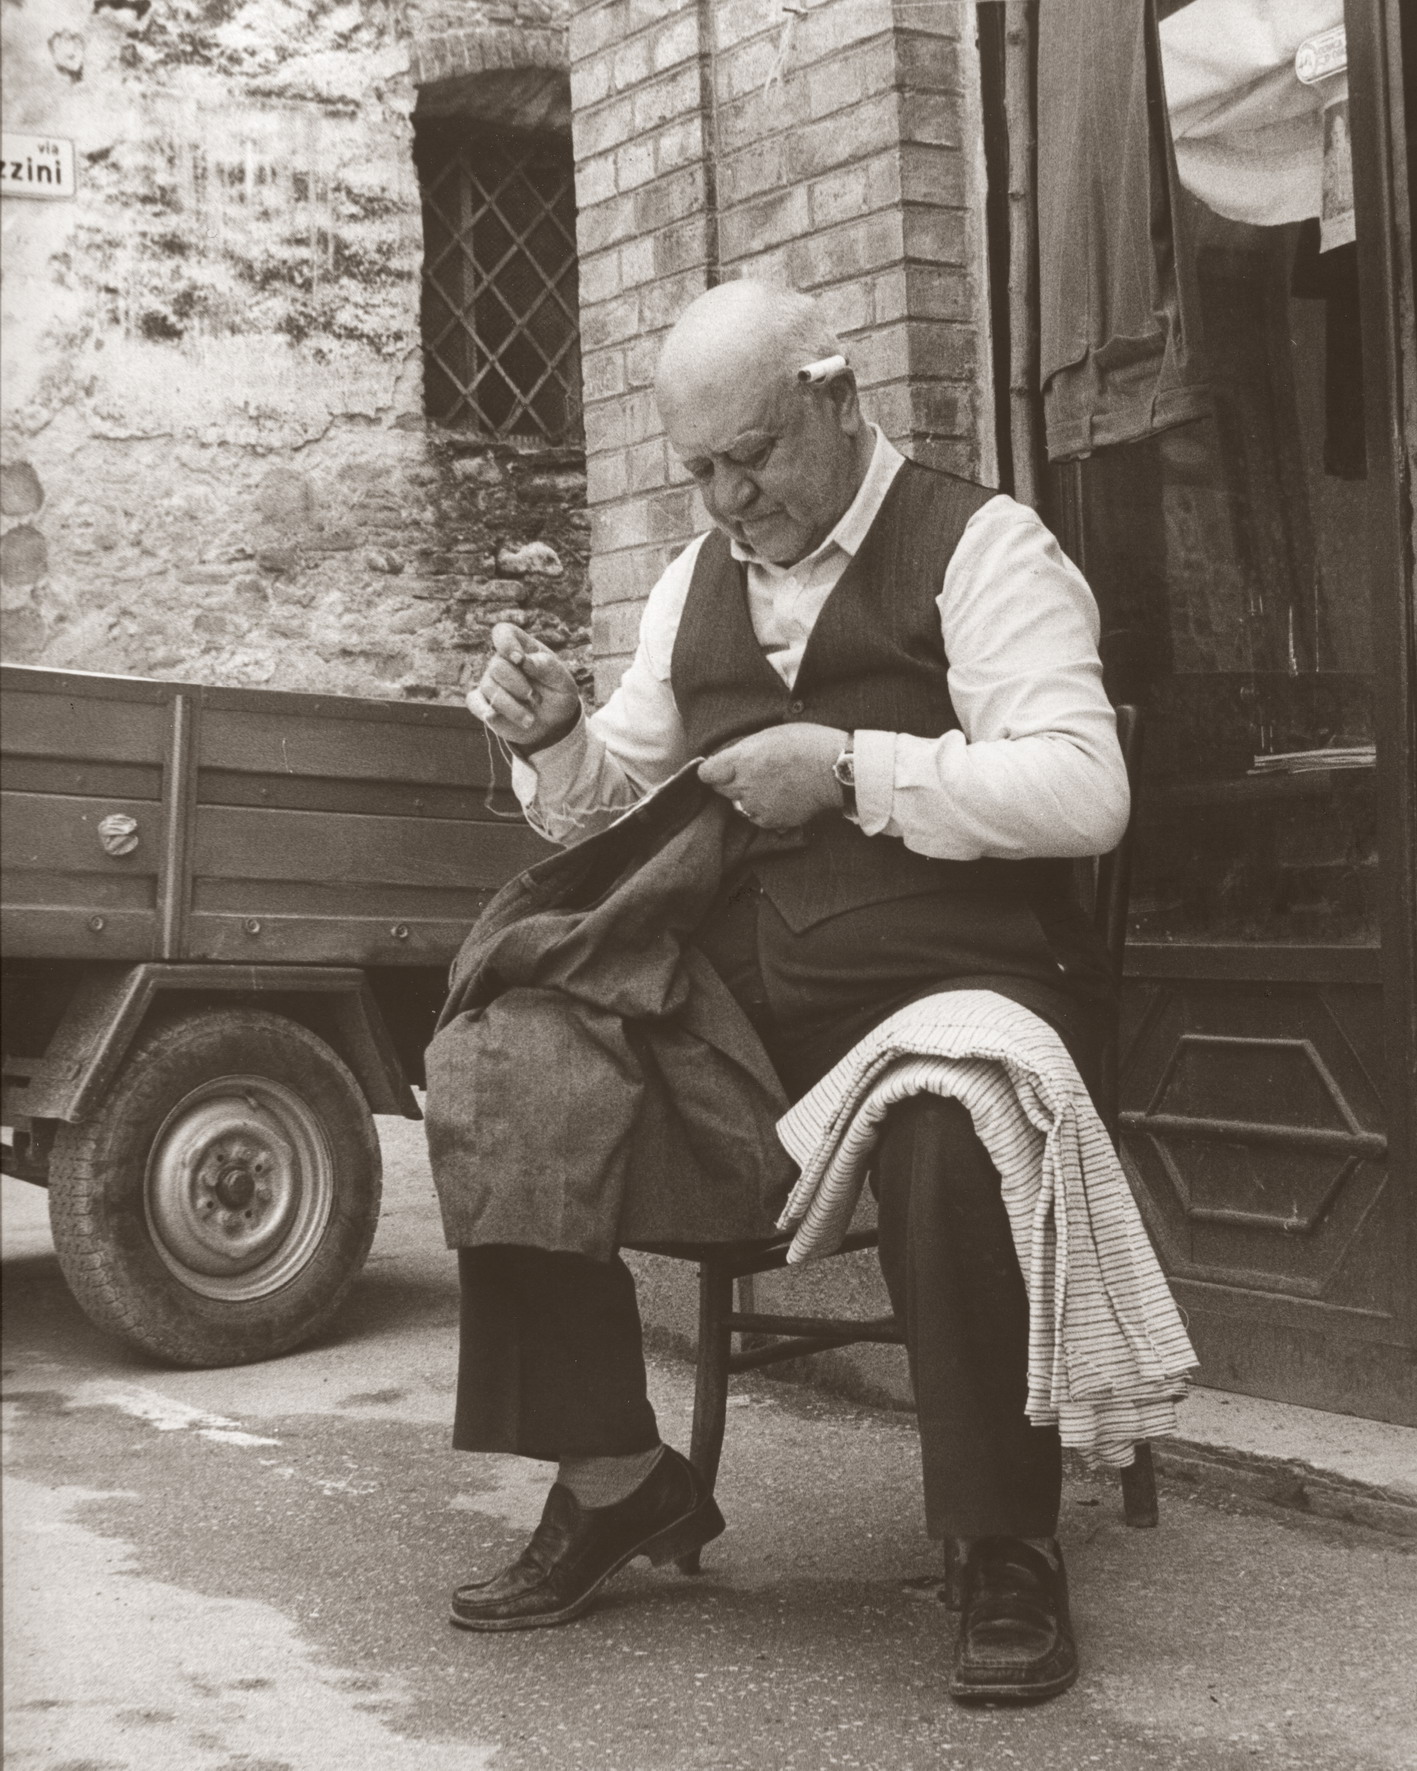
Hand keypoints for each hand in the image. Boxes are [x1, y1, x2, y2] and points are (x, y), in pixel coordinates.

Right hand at [467, 623, 581, 749]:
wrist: (554, 722)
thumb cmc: (558, 694)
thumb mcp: (562, 680)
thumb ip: (546, 666)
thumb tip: (522, 659)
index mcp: (522, 648)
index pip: (503, 632)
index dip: (506, 643)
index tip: (518, 659)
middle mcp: (502, 662)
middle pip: (497, 667)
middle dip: (518, 686)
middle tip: (536, 699)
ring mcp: (491, 682)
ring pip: (489, 688)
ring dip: (512, 706)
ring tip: (530, 719)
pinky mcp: (484, 703)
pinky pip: (474, 702)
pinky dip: (482, 709)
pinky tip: (492, 716)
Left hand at [698, 725, 846, 828]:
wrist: (837, 769)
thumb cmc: (808, 743)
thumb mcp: (770, 734)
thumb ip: (745, 749)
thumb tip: (729, 757)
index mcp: (743, 759)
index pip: (706, 773)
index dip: (712, 769)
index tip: (719, 767)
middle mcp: (745, 785)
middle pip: (721, 789)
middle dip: (731, 781)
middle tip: (752, 772)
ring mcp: (758, 806)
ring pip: (738, 804)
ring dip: (746, 797)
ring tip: (768, 785)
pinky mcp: (771, 820)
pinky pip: (756, 817)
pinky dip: (762, 810)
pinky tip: (779, 797)